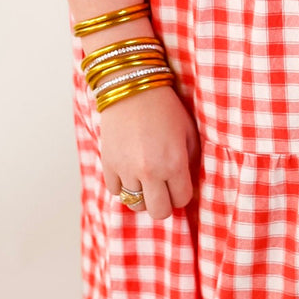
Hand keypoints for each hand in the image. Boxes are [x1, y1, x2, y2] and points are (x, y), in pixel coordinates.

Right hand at [97, 82, 201, 219]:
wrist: (131, 86)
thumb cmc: (164, 106)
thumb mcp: (188, 131)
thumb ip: (190, 160)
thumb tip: (186, 183)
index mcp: (174, 163)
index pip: (182, 200)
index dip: (183, 193)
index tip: (179, 183)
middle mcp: (149, 171)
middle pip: (159, 212)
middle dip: (164, 203)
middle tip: (164, 189)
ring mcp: (126, 169)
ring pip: (135, 205)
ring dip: (142, 196)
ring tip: (145, 181)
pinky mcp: (108, 164)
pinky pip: (116, 192)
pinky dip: (123, 186)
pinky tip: (130, 172)